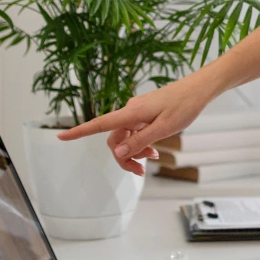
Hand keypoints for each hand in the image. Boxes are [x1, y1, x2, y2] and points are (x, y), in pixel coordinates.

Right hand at [55, 70, 219, 175]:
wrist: (199, 88)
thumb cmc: (184, 105)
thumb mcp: (164, 128)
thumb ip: (140, 140)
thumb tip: (118, 151)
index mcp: (131, 113)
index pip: (99, 124)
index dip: (79, 132)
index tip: (61, 137)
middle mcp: (130, 110)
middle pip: (114, 138)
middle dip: (123, 156)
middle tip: (140, 170)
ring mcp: (138, 111)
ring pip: (125, 136)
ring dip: (134, 150)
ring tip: (152, 157)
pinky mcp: (145, 112)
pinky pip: (135, 131)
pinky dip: (141, 142)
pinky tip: (153, 149)